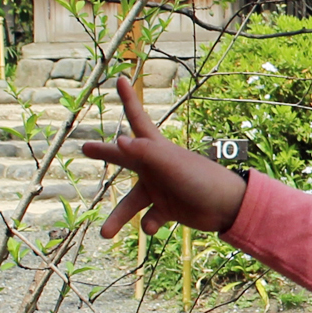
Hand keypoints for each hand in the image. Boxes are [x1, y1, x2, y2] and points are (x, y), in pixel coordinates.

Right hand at [79, 74, 248, 239]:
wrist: (226, 207)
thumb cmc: (199, 178)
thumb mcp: (170, 163)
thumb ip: (145, 153)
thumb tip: (119, 141)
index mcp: (155, 150)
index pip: (137, 119)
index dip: (128, 99)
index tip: (120, 78)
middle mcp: (154, 168)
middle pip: (124, 158)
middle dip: (105, 152)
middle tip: (85, 147)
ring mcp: (160, 189)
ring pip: (131, 203)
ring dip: (117, 218)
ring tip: (105, 234)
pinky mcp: (167, 209)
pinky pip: (150, 218)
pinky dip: (149, 225)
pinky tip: (153, 227)